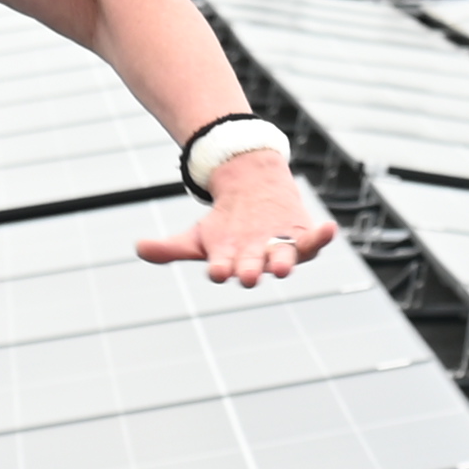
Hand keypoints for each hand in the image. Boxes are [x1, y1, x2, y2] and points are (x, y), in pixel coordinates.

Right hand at [139, 153, 337, 289]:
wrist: (254, 192)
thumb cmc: (226, 225)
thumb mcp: (197, 235)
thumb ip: (169, 248)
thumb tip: (139, 249)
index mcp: (230, 263)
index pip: (223, 269)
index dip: (221, 269)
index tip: (218, 269)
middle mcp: (257, 261)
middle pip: (254, 268)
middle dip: (251, 271)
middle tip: (246, 275)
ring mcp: (282, 249)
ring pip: (285, 258)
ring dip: (284, 261)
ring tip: (283, 265)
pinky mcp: (302, 236)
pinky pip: (315, 240)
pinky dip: (323, 236)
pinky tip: (330, 228)